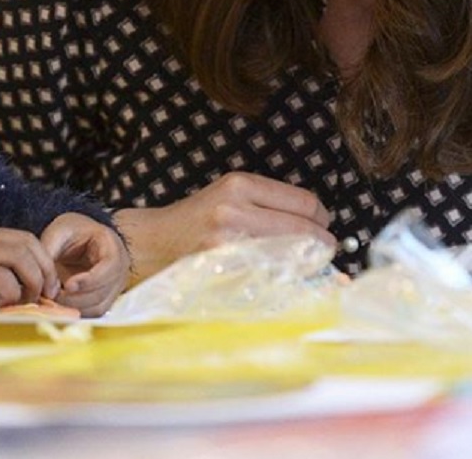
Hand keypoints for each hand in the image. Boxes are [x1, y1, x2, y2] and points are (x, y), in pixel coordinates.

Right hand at [0, 225, 60, 308]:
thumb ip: (0, 282)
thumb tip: (32, 294)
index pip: (26, 238)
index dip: (43, 261)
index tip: (49, 288)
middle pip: (28, 243)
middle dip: (44, 270)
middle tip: (47, 296)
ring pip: (19, 255)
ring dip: (32, 281)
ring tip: (28, 302)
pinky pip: (1, 276)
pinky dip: (11, 292)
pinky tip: (3, 305)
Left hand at [40, 213, 130, 316]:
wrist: (78, 237)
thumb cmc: (70, 231)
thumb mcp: (58, 233)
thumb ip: (49, 253)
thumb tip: (46, 287)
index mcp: (112, 245)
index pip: (110, 267)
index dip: (89, 280)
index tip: (67, 285)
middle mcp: (120, 267)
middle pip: (104, 291)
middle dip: (76, 298)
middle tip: (52, 296)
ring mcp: (115, 285)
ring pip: (99, 306)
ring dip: (75, 307)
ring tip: (53, 300)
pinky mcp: (106, 298)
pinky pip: (94, 312)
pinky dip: (77, 312)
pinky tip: (60, 305)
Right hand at [115, 172, 333, 282]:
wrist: (149, 245)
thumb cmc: (194, 221)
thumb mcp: (228, 196)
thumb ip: (268, 205)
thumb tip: (320, 226)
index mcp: (239, 184)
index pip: (306, 203)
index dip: (321, 220)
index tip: (319, 228)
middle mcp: (235, 211)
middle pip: (307, 233)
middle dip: (321, 248)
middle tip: (317, 255)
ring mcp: (229, 244)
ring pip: (296, 260)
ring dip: (307, 269)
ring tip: (299, 270)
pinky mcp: (224, 273)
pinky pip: (274, 283)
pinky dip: (286, 287)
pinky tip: (279, 285)